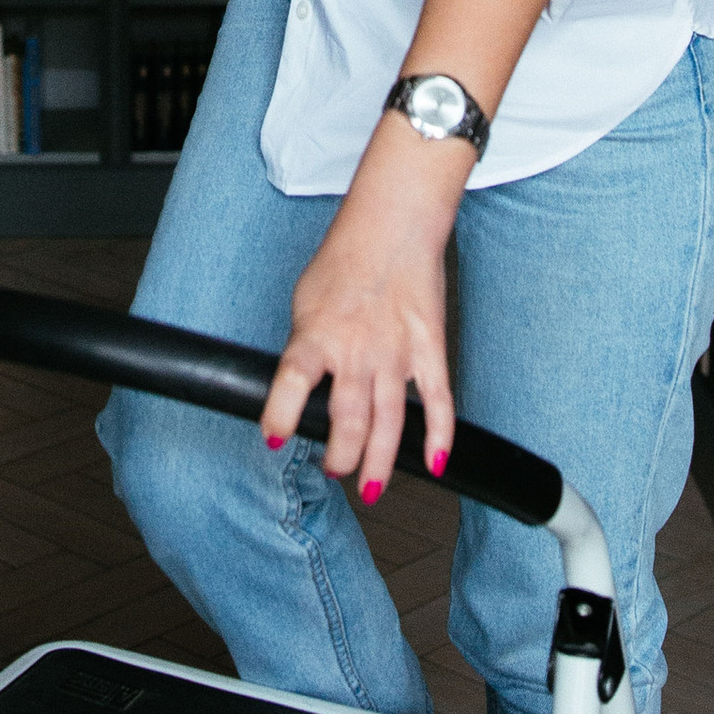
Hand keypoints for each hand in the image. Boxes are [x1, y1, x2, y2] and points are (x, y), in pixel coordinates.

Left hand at [259, 128, 462, 498]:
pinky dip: (440, 437)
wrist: (393, 225)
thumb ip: (305, 346)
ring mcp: (397, 354)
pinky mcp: (430, 350)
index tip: (273, 440)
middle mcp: (357, 350)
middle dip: (340, 456)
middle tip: (335, 470)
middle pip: (347, 420)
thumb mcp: (305, 300)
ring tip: (369, 488)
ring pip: (389, 423)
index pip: (292, 383)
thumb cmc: (344, 259)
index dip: (280, 416)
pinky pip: (438, 403)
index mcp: (318, 334)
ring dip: (379, 462)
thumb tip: (301, 387)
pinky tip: (436, 464)